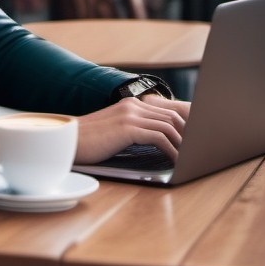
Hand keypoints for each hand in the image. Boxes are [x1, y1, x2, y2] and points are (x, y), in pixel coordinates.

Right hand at [75, 95, 190, 164]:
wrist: (65, 140)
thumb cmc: (88, 142)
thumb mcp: (114, 131)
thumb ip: (133, 130)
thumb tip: (156, 142)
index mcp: (130, 104)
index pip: (167, 110)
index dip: (185, 124)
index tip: (195, 140)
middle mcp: (132, 105)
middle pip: (173, 115)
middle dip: (190, 134)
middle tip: (199, 151)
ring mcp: (129, 115)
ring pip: (169, 125)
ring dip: (183, 144)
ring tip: (190, 158)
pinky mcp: (127, 128)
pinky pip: (160, 137)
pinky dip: (172, 150)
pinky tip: (175, 161)